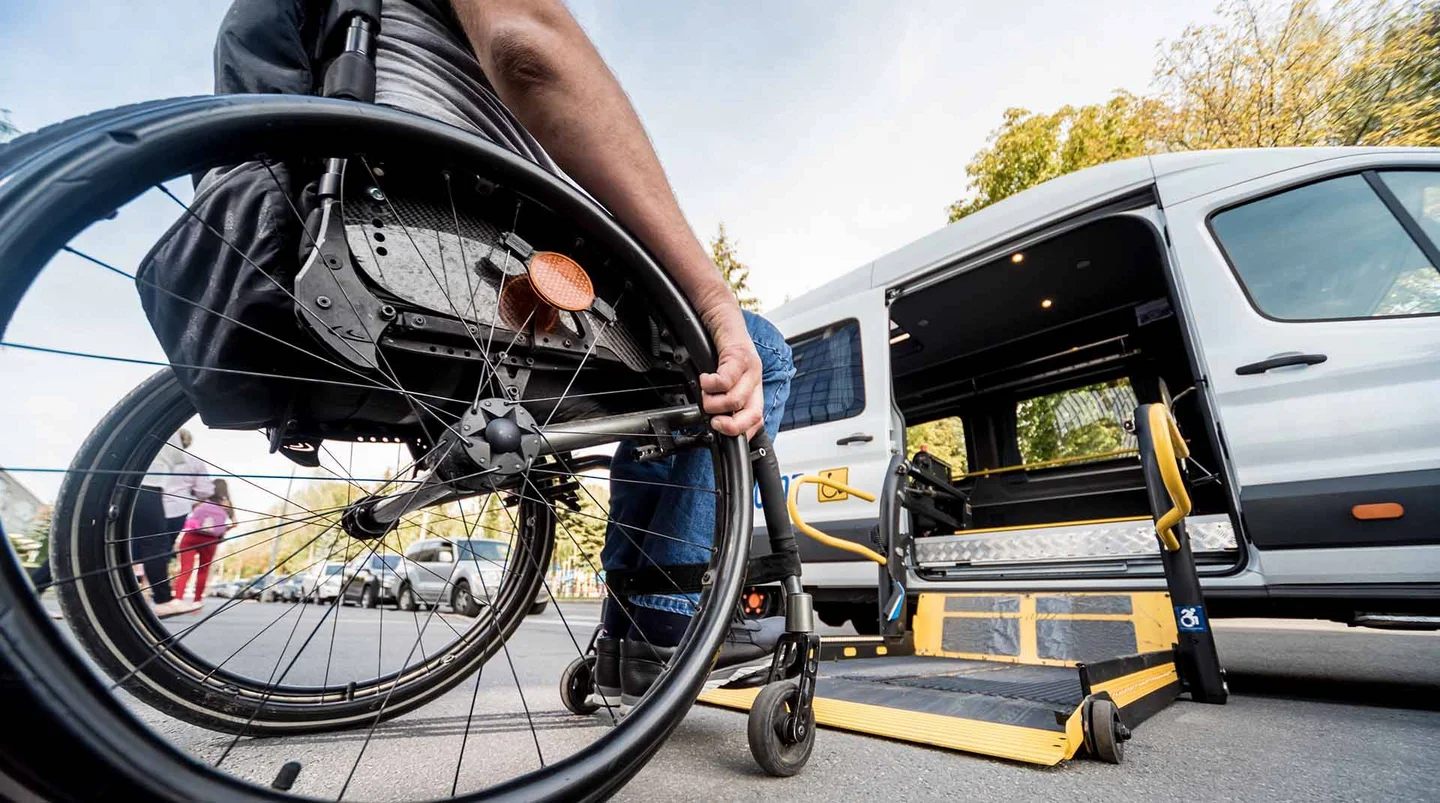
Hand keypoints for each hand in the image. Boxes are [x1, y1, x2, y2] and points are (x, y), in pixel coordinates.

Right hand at [698, 303, 763, 437]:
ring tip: (705, 394)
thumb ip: (724, 397)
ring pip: (736, 400)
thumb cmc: (721, 349)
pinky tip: (704, 380)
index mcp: (754, 388)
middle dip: (730, 425)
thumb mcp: (727, 378)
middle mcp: (756, 380)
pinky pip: (726, 379)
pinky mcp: (739, 355)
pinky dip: (711, 385)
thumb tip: (713, 419)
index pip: (757, 420)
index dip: (742, 433)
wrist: (722, 318)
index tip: (724, 435)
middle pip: (752, 415)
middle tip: (713, 420)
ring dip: (713, 403)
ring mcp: (751, 368)